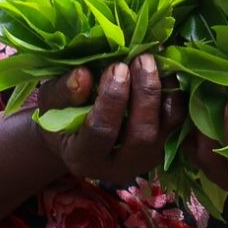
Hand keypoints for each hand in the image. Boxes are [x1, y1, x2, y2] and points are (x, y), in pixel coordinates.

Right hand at [31, 54, 184, 187]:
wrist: (76, 135)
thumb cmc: (58, 117)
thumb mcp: (50, 103)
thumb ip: (63, 92)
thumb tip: (83, 75)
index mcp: (84, 158)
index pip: (102, 133)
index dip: (111, 99)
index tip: (116, 67)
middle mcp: (118, 167)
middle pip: (141, 135)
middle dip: (144, 94)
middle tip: (141, 59)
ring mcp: (144, 160)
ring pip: (165, 131)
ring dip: (164, 93)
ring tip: (155, 62)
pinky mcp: (162, 147)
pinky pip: (177, 123)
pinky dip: (175, 96)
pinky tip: (165, 70)